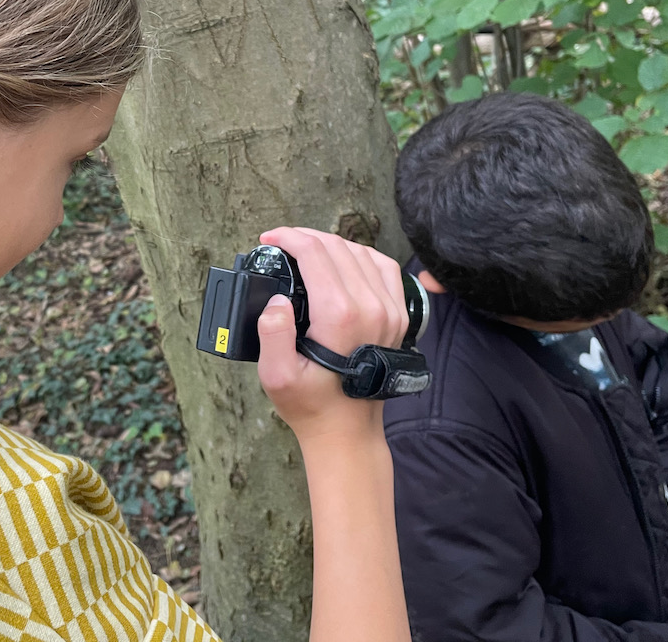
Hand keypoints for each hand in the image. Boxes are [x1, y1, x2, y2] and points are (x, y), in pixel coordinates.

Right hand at [255, 227, 408, 441]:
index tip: (269, 238)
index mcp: (339, 316)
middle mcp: (370, 307)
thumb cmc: (311, 405)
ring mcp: (389, 311)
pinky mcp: (398, 317)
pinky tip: (344, 259)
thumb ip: (271, 334)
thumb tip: (276, 300)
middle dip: (306, 237)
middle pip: (338, 248)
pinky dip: (362, 255)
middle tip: (282, 242)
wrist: (348, 430)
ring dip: (332, 244)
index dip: (288, 237)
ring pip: (362, 253)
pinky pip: (386, 269)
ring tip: (307, 249)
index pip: (315, 253)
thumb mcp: (276, 376)